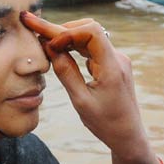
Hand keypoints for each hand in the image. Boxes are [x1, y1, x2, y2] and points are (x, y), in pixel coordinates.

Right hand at [20, 13, 148, 157]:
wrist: (128, 136)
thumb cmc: (105, 123)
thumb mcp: (80, 101)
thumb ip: (66, 72)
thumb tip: (50, 47)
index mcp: (112, 67)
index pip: (91, 32)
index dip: (67, 32)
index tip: (48, 44)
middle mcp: (118, 59)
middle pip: (89, 29)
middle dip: (62, 29)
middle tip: (34, 27)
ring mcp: (118, 60)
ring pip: (91, 37)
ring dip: (67, 36)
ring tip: (42, 37)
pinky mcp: (114, 65)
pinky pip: (93, 47)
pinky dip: (75, 45)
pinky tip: (60, 49)